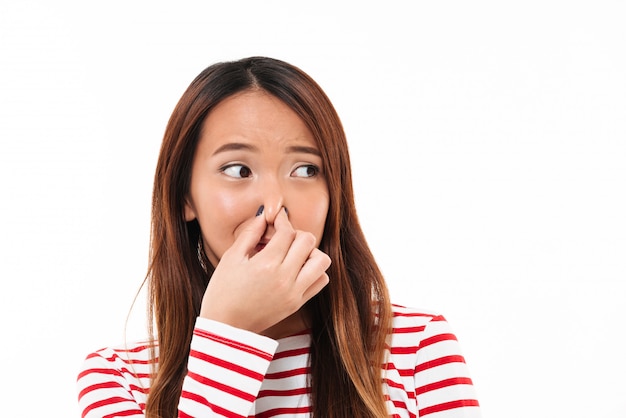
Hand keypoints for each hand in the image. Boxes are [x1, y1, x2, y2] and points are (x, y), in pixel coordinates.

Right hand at [199, 208, 330, 333]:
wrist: (226, 327)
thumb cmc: (223, 292)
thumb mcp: (231, 258)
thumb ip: (249, 234)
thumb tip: (264, 217)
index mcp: (266, 264)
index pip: (287, 232)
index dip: (282, 221)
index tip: (276, 220)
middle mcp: (284, 278)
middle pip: (308, 241)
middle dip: (296, 233)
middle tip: (283, 237)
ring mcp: (294, 292)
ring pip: (321, 261)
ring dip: (311, 252)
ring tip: (293, 254)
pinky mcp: (298, 303)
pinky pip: (321, 281)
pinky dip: (315, 270)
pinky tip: (298, 269)